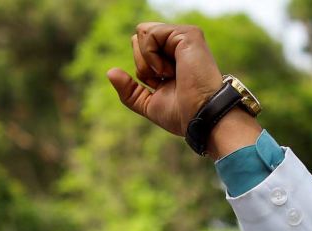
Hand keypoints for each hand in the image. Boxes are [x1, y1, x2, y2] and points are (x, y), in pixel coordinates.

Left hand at [106, 22, 260, 156]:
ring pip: (142, 32)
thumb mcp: (148, 103)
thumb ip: (129, 90)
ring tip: (168, 73)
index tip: (161, 85)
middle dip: (142, 63)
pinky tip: (169, 69)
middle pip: (138, 38)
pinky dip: (151, 55)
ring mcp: (183, 37)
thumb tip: (110, 72)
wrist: (201, 117)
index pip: (140, 49)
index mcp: (172, 58)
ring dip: (147, 60)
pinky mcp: (187, 34)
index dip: (143, 71)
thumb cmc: (182, 114)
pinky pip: (149, 33)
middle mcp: (178, 45)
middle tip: (163, 79)